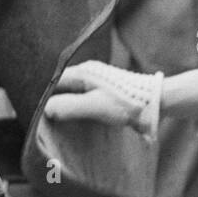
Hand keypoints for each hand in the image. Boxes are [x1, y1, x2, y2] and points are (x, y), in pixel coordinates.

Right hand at [44, 61, 162, 137]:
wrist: (158, 102)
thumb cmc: (127, 103)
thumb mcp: (95, 106)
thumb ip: (69, 107)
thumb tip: (46, 109)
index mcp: (83, 72)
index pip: (53, 82)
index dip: (45, 98)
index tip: (39, 115)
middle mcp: (89, 74)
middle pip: (63, 88)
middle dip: (55, 103)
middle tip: (47, 122)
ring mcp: (99, 82)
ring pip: (75, 94)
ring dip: (68, 107)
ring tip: (60, 124)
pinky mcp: (108, 92)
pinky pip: (87, 99)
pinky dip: (80, 109)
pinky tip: (80, 121)